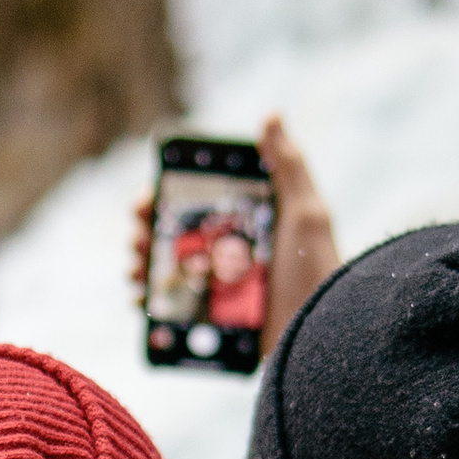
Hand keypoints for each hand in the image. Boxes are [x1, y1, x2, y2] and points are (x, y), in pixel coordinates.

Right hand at [125, 116, 341, 345]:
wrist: (321, 341)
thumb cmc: (317, 275)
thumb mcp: (307, 214)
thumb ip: (289, 166)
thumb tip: (270, 116)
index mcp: (249, 226)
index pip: (197, 202)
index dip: (166, 197)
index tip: (147, 199)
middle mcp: (233, 256)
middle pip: (174, 236)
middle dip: (146, 232)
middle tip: (139, 237)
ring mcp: (221, 292)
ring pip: (167, 272)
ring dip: (142, 265)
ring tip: (136, 269)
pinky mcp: (215, 327)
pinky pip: (172, 313)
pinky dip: (151, 304)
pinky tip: (141, 298)